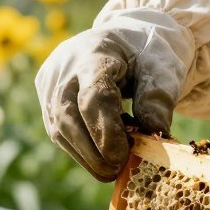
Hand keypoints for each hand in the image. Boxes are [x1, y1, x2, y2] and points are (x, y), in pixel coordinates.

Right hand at [36, 9, 193, 180]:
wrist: (125, 38)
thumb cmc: (146, 53)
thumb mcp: (163, 69)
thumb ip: (158, 99)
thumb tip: (155, 134)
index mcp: (94, 53)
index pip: (93, 96)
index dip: (106, 131)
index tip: (123, 156)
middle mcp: (64, 68)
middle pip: (68, 117)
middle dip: (94, 152)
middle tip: (118, 170)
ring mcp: (50, 83)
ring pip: (58, 129)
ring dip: (86, 156)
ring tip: (113, 166)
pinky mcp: (46, 97)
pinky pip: (58, 131)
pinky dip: (81, 149)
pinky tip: (101, 153)